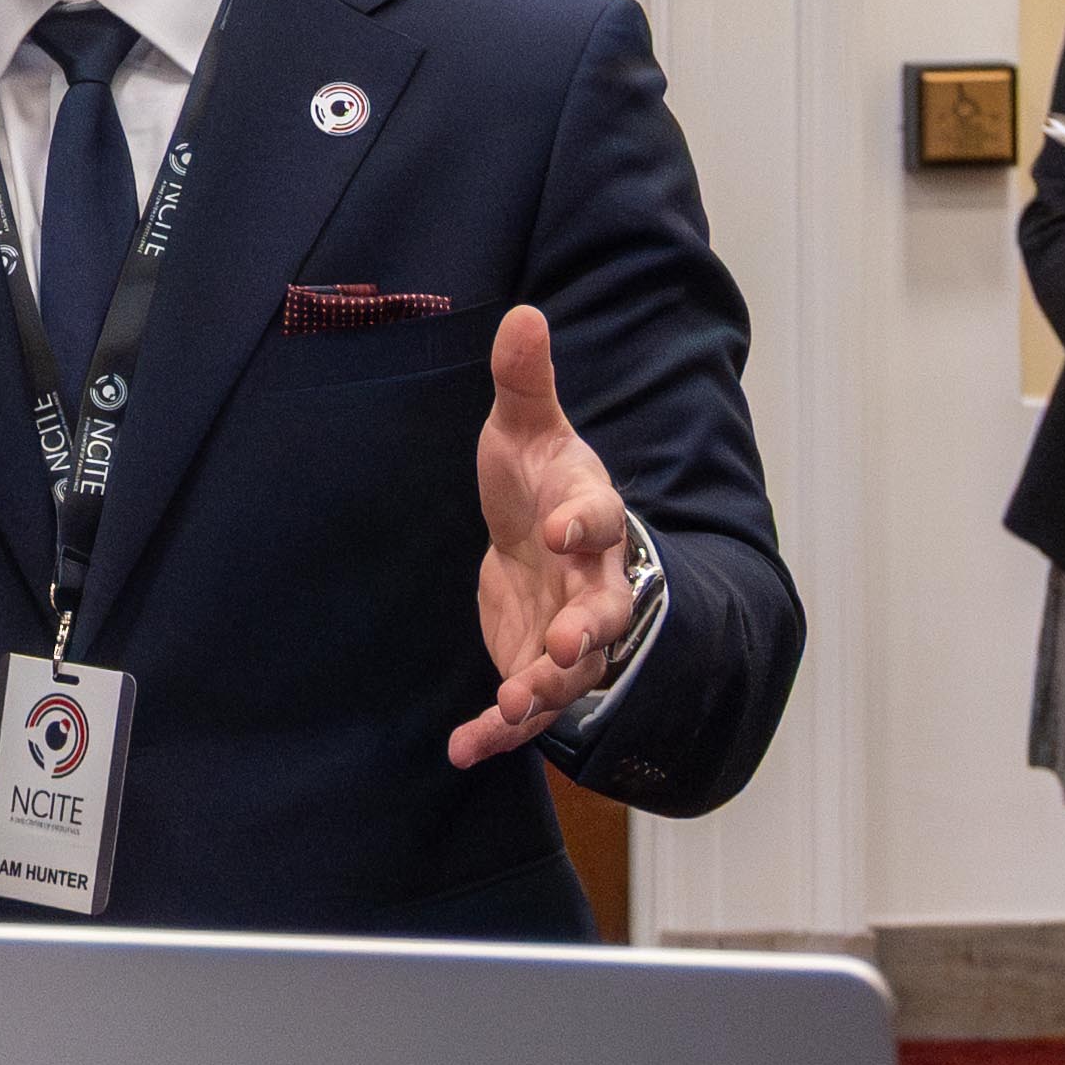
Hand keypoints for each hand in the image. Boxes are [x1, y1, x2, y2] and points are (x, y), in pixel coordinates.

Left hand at [451, 302, 636, 769]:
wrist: (539, 534)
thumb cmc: (537, 478)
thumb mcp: (523, 426)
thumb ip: (524, 381)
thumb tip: (523, 314)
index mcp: (589, 516)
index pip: (599, 518)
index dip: (582, 523)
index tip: (557, 528)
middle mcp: (590, 581)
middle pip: (603, 613)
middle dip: (586, 633)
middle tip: (564, 647)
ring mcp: (566, 630)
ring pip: (571, 672)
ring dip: (545, 691)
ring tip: (511, 708)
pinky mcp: (533, 665)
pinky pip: (522, 708)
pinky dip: (496, 734)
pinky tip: (462, 751)